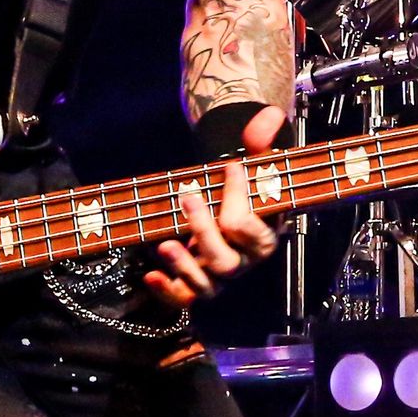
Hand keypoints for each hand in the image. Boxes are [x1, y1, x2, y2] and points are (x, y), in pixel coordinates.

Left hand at [144, 105, 284, 306]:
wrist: (232, 199)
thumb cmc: (248, 183)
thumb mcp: (258, 157)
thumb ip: (264, 137)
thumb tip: (267, 118)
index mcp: (265, 235)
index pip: (251, 225)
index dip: (240, 197)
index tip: (231, 166)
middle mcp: (243, 260)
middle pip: (226, 261)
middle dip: (204, 231)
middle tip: (188, 196)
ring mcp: (219, 274)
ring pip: (205, 285)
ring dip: (183, 266)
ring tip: (164, 245)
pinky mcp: (197, 280)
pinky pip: (184, 297)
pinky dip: (167, 291)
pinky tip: (150, 275)